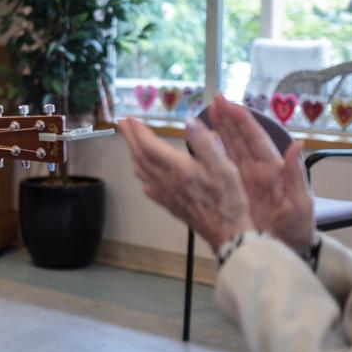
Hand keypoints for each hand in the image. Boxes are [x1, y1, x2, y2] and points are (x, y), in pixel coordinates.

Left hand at [118, 116, 253, 251]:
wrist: (227, 233)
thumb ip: (205, 143)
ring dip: (133, 154)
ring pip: (142, 171)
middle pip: (140, 156)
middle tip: (122, 123)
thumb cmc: (228, 198)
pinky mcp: (169, 204)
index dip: (138, 131)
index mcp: (178, 168)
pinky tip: (144, 173)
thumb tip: (189, 121)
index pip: (149, 146)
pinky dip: (142, 174)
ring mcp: (165, 194)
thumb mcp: (224, 167)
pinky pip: (148, 186)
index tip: (130, 118)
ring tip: (131, 142)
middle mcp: (167, 181)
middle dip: (130, 138)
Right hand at [208, 94, 314, 253]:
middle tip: (213, 100)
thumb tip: (296, 145)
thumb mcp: (300, 204)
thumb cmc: (298, 229)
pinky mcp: (235, 194)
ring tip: (204, 116)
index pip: (255, 138)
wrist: (290, 252)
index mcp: (272, 169)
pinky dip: (210, 157)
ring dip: (217, 132)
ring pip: (228, 151)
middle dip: (226, 118)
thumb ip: (296, 175)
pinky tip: (199, 149)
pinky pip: (221, 171)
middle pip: (239, 139)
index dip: (241, 119)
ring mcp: (245, 182)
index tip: (227, 103)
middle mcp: (256, 170)